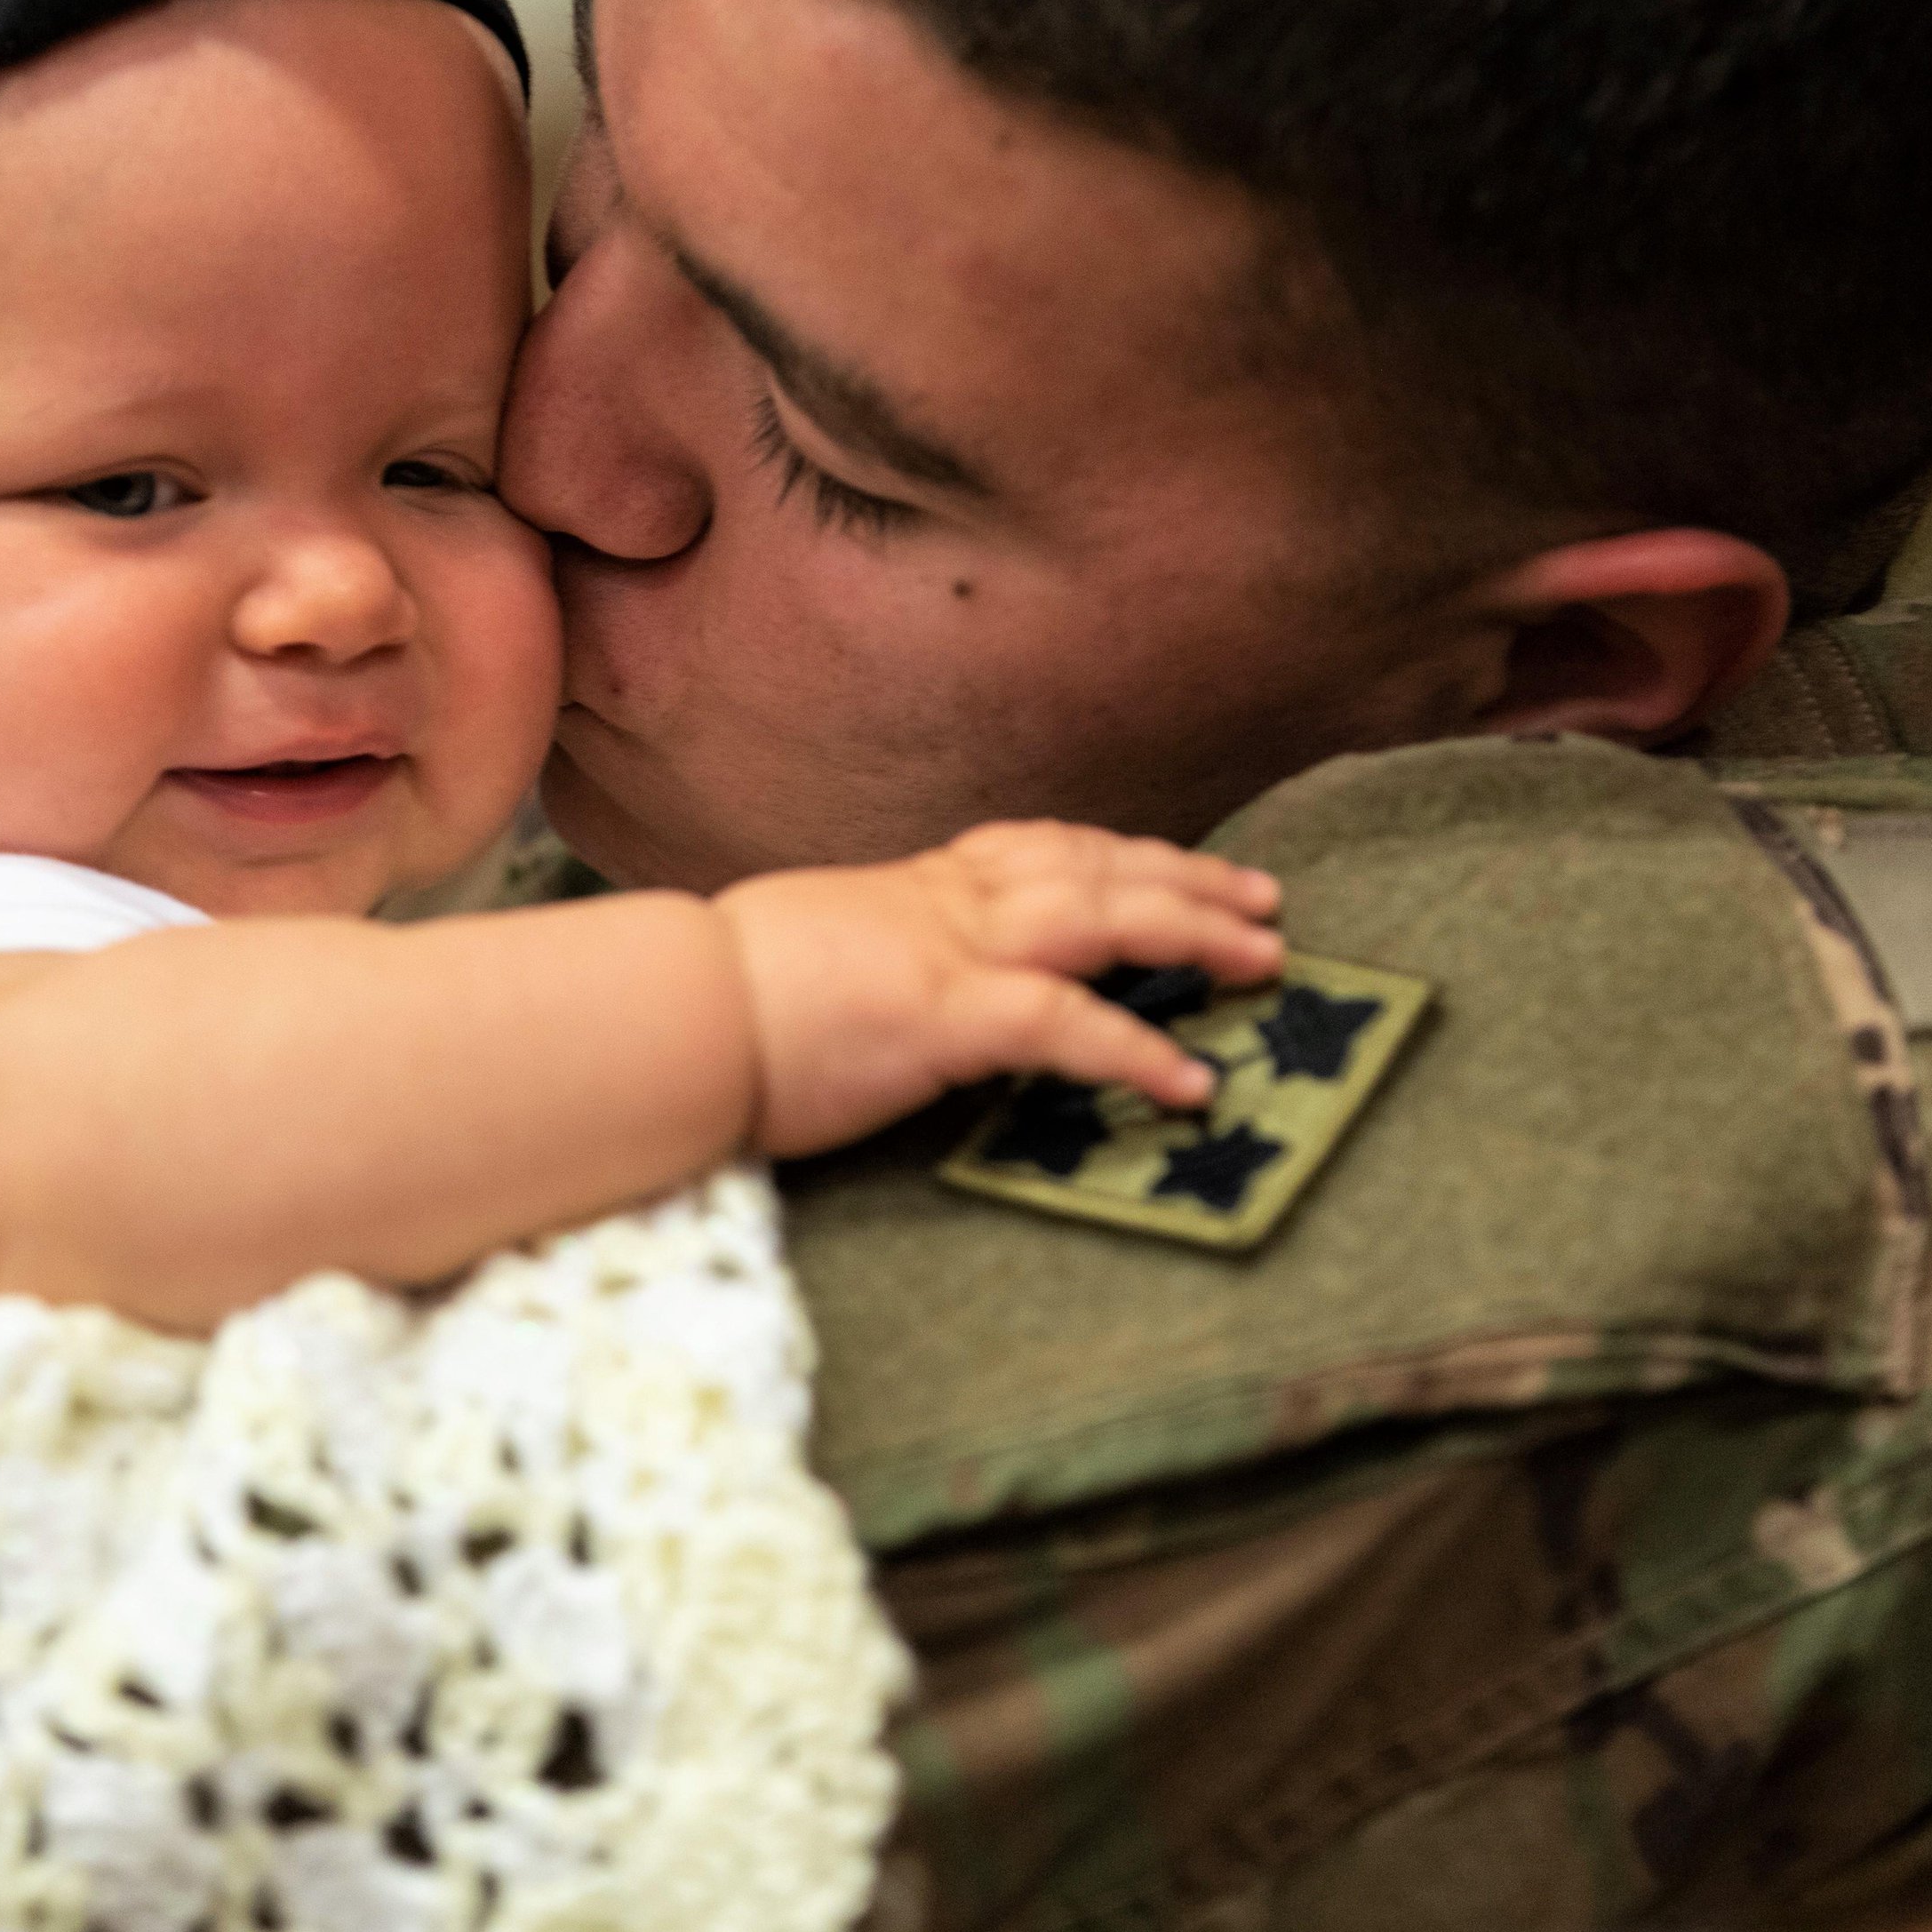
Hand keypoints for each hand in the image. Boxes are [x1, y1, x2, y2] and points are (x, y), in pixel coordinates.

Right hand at [711, 822, 1284, 1155]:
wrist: (664, 1012)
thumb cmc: (711, 999)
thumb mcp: (807, 950)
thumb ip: (867, 953)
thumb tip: (879, 981)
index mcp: (909, 888)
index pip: (1035, 849)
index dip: (1118, 854)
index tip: (1176, 865)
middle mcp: (942, 901)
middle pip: (1093, 866)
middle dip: (1188, 880)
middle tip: (1266, 903)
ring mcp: (947, 950)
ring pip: (1103, 915)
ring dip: (1195, 933)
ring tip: (1267, 962)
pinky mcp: (944, 1016)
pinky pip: (1066, 1022)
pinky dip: (1136, 1048)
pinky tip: (1189, 1082)